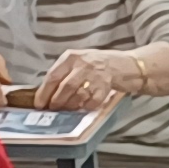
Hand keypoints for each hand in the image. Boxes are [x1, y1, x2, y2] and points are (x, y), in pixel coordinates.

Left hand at [33, 46, 159, 110]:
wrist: (129, 65)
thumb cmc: (102, 65)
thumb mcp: (81, 62)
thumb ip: (66, 72)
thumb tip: (48, 92)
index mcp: (71, 56)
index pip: (53, 75)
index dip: (44, 92)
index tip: (39, 103)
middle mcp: (82, 63)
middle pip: (64, 87)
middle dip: (56, 101)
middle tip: (52, 110)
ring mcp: (95, 74)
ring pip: (77, 95)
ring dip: (70, 106)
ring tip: (67, 110)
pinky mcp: (107, 84)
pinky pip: (92, 100)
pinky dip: (87, 107)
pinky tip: (85, 108)